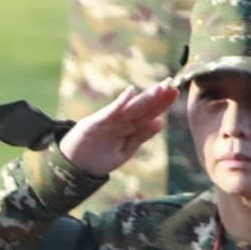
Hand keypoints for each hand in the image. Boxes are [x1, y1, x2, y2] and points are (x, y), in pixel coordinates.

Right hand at [58, 82, 177, 177]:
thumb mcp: (125, 150)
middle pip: (143, 107)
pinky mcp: (96, 123)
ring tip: (160, 87)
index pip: (149, 112)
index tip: (176, 92)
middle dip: (157, 96)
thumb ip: (141, 136)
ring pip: (131, 107)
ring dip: (145, 97)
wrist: (73, 167)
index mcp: (129, 127)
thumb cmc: (98, 158)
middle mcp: (121, 121)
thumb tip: (160, 122)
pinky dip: (119, 103)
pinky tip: (130, 93)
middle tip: (172, 83)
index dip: (162, 102)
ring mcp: (109, 121)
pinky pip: (110, 113)